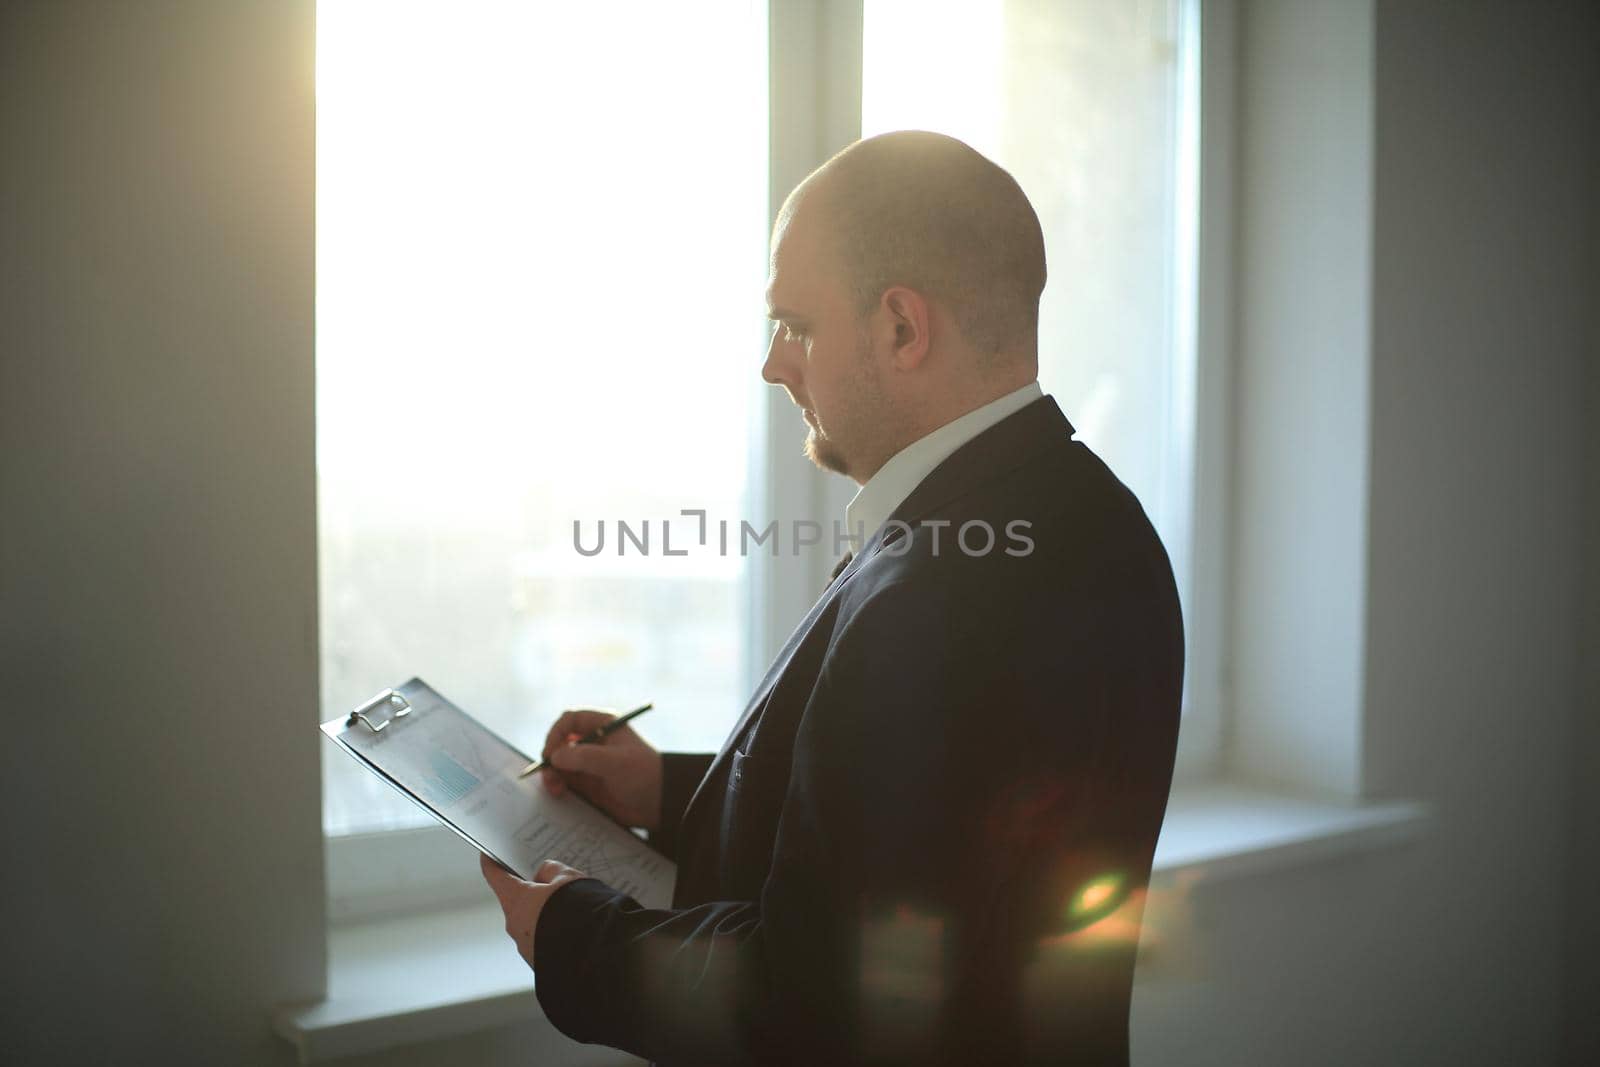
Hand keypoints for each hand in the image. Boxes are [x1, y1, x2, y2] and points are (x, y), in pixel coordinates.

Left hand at [479, 854, 585, 969]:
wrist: (593, 953)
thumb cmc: (578, 911)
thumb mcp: (568, 878)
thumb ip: (552, 871)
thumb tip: (545, 875)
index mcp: (516, 900)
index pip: (495, 875)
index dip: (492, 862)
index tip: (488, 855)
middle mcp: (515, 925)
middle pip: (517, 901)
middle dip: (533, 891)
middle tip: (553, 882)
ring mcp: (527, 947)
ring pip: (532, 922)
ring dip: (546, 913)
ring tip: (573, 907)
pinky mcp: (540, 962)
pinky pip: (543, 940)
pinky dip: (554, 931)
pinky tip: (575, 926)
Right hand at [540, 707, 662, 830]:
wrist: (660, 803)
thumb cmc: (643, 774)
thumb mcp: (614, 762)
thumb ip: (583, 757)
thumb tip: (554, 757)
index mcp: (603, 726)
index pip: (570, 720)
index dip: (556, 733)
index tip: (551, 752)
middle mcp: (594, 742)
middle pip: (560, 743)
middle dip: (551, 758)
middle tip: (550, 775)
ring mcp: (590, 764)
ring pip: (560, 765)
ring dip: (552, 775)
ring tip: (556, 789)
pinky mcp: (589, 784)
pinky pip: (566, 782)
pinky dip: (559, 787)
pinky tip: (561, 795)